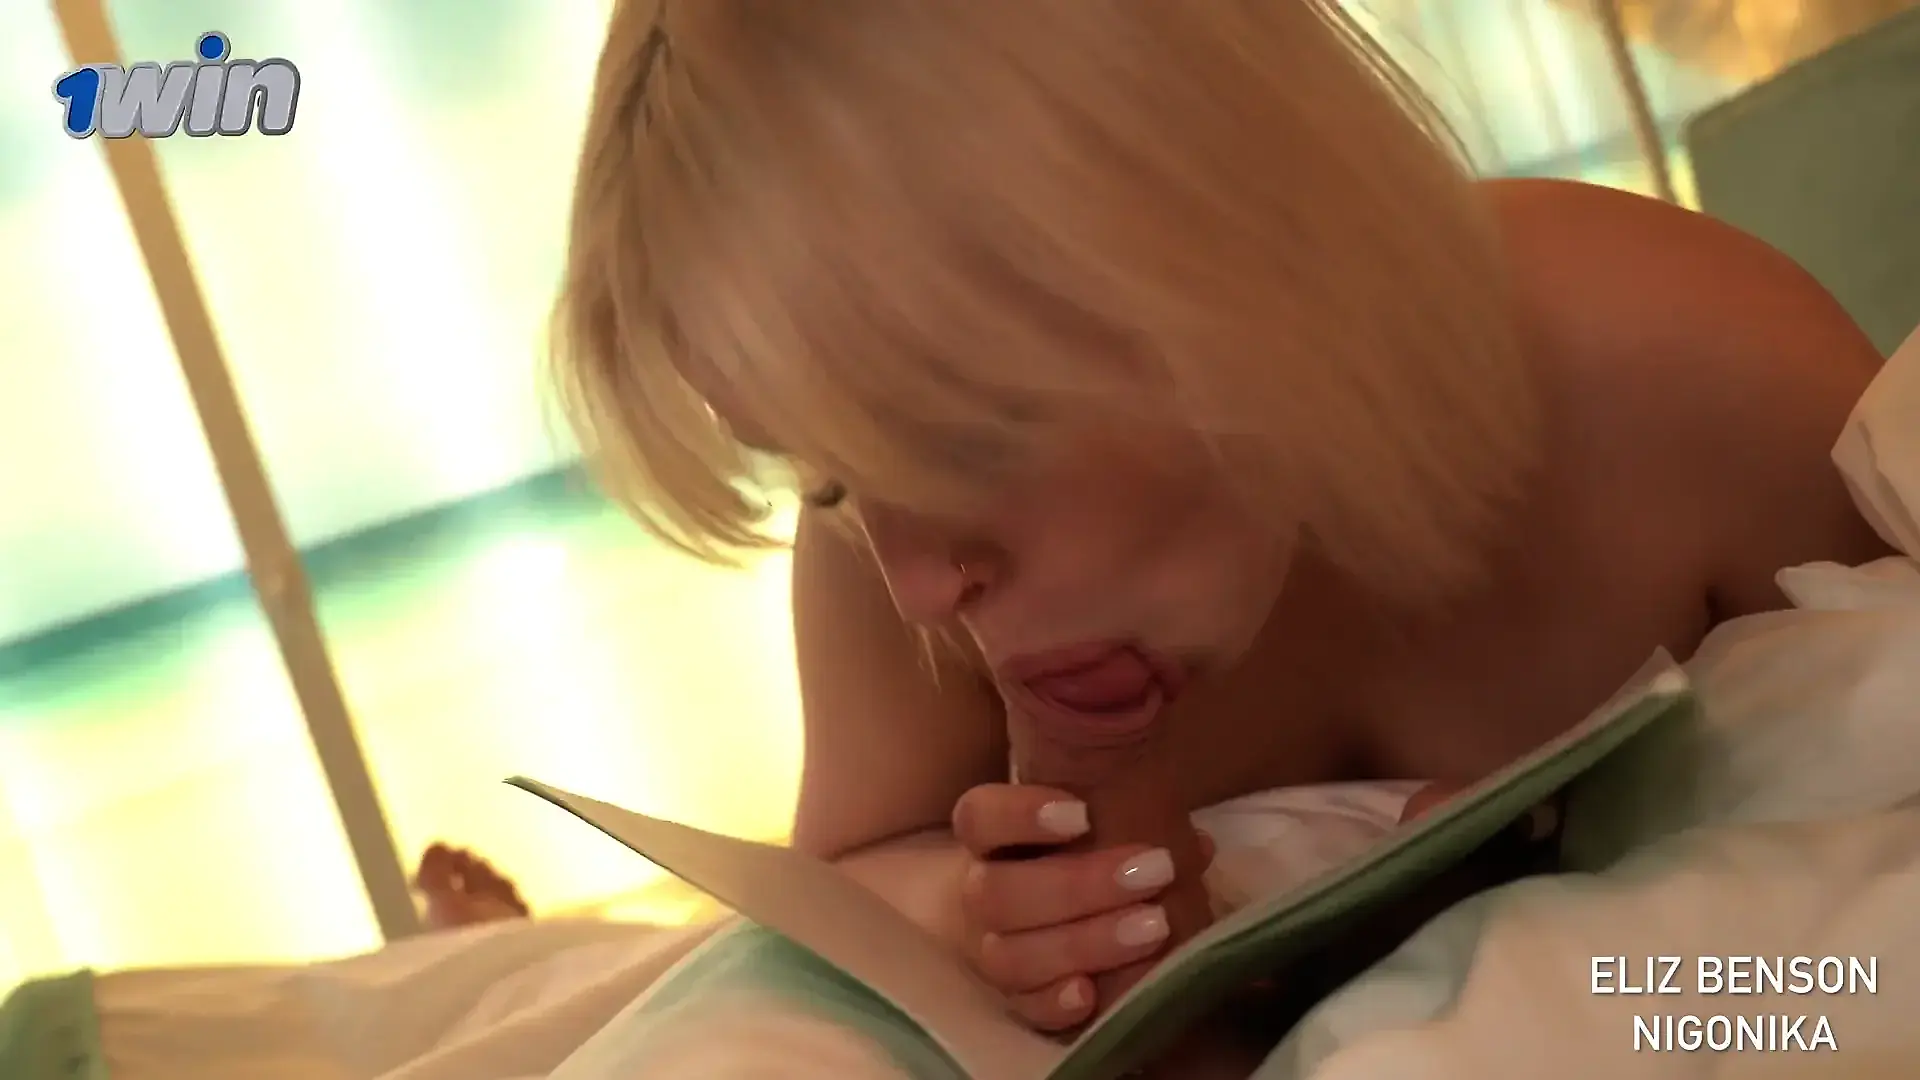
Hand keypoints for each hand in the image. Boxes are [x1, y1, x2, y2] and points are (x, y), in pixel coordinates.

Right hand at [950, 783, 1213, 1032]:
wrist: (1040, 910)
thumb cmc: (1082, 854)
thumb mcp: (1104, 827)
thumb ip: (1134, 821)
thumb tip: (1194, 845)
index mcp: (991, 841)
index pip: (978, 818)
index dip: (1020, 815)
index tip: (1083, 813)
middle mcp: (979, 897)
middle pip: (996, 893)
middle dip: (1077, 884)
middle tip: (1155, 870)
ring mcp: (991, 953)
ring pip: (1009, 957)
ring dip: (1084, 943)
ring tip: (1156, 926)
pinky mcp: (1015, 1001)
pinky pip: (1023, 1010)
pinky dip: (1055, 1003)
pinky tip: (1091, 995)